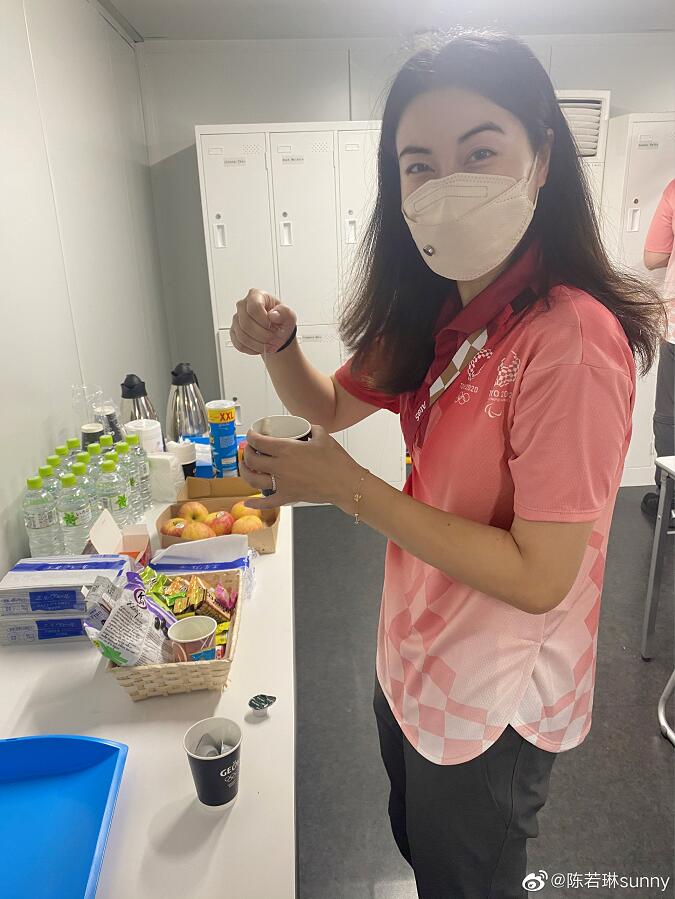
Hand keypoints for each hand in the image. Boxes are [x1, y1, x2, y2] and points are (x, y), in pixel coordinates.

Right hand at [230, 288, 296, 354]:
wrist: (277, 332)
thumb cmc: (281, 321)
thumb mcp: (289, 315)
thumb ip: (284, 313)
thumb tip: (273, 315)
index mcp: (256, 296)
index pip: (254, 307)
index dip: (263, 320)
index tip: (271, 325)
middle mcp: (243, 306)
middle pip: (246, 323)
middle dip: (262, 335)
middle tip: (273, 339)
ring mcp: (237, 319)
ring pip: (242, 336)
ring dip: (258, 344)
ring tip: (269, 344)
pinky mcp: (234, 332)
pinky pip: (239, 344)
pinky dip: (252, 349)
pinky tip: (260, 346)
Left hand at [239, 424, 361, 510]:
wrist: (346, 484)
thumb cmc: (337, 461)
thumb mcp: (322, 435)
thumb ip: (310, 428)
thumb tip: (304, 428)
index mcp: (286, 450)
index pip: (259, 441)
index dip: (251, 436)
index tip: (252, 434)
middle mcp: (280, 467)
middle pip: (252, 459)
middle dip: (246, 452)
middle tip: (249, 449)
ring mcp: (282, 484)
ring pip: (253, 479)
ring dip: (245, 472)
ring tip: (245, 467)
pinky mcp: (288, 497)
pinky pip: (267, 502)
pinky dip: (255, 503)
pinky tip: (248, 501)